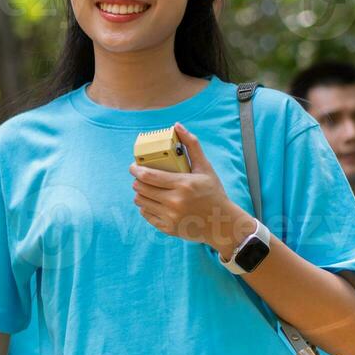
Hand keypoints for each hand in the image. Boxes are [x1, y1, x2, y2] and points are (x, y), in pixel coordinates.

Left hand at [129, 123, 249, 253]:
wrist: (221, 222)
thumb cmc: (213, 192)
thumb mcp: (205, 168)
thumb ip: (192, 145)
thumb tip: (177, 126)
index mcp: (183, 185)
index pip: (148, 176)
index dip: (135, 169)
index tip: (133, 166)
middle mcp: (175, 202)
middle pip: (141, 188)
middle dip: (137, 180)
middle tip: (140, 176)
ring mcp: (170, 217)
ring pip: (141, 202)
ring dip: (139, 193)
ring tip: (145, 188)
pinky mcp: (167, 228)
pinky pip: (146, 214)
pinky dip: (145, 206)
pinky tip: (152, 201)